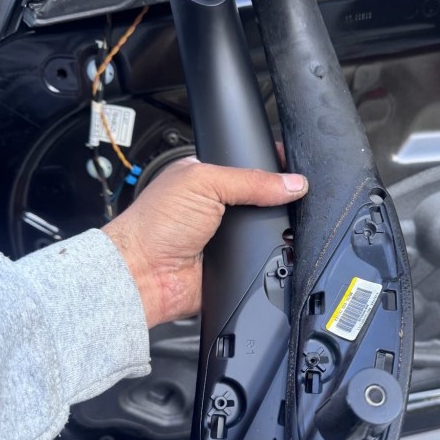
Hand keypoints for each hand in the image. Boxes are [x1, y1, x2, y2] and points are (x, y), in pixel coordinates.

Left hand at [104, 158, 307, 327]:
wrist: (144, 274)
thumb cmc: (154, 225)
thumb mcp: (204, 183)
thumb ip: (250, 180)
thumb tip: (292, 183)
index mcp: (207, 178)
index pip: (248, 165)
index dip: (271, 165)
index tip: (294, 167)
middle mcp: (217, 206)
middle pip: (262, 199)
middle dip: (276, 200)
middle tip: (289, 197)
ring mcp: (225, 237)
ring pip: (265, 230)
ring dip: (273, 230)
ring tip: (274, 226)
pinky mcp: (232, 264)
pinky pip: (261, 259)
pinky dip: (268, 256)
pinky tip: (268, 250)